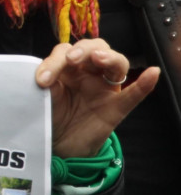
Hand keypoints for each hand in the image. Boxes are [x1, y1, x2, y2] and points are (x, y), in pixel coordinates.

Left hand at [35, 39, 158, 157]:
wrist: (60, 145)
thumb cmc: (53, 114)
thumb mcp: (43, 96)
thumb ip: (45, 84)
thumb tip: (40, 78)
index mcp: (68, 67)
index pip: (65, 52)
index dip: (54, 61)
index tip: (41, 80)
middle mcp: (89, 73)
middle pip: (94, 49)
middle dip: (82, 50)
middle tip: (70, 60)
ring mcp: (105, 89)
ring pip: (117, 64)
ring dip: (109, 57)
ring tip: (98, 58)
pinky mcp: (116, 108)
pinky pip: (134, 95)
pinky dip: (144, 84)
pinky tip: (152, 73)